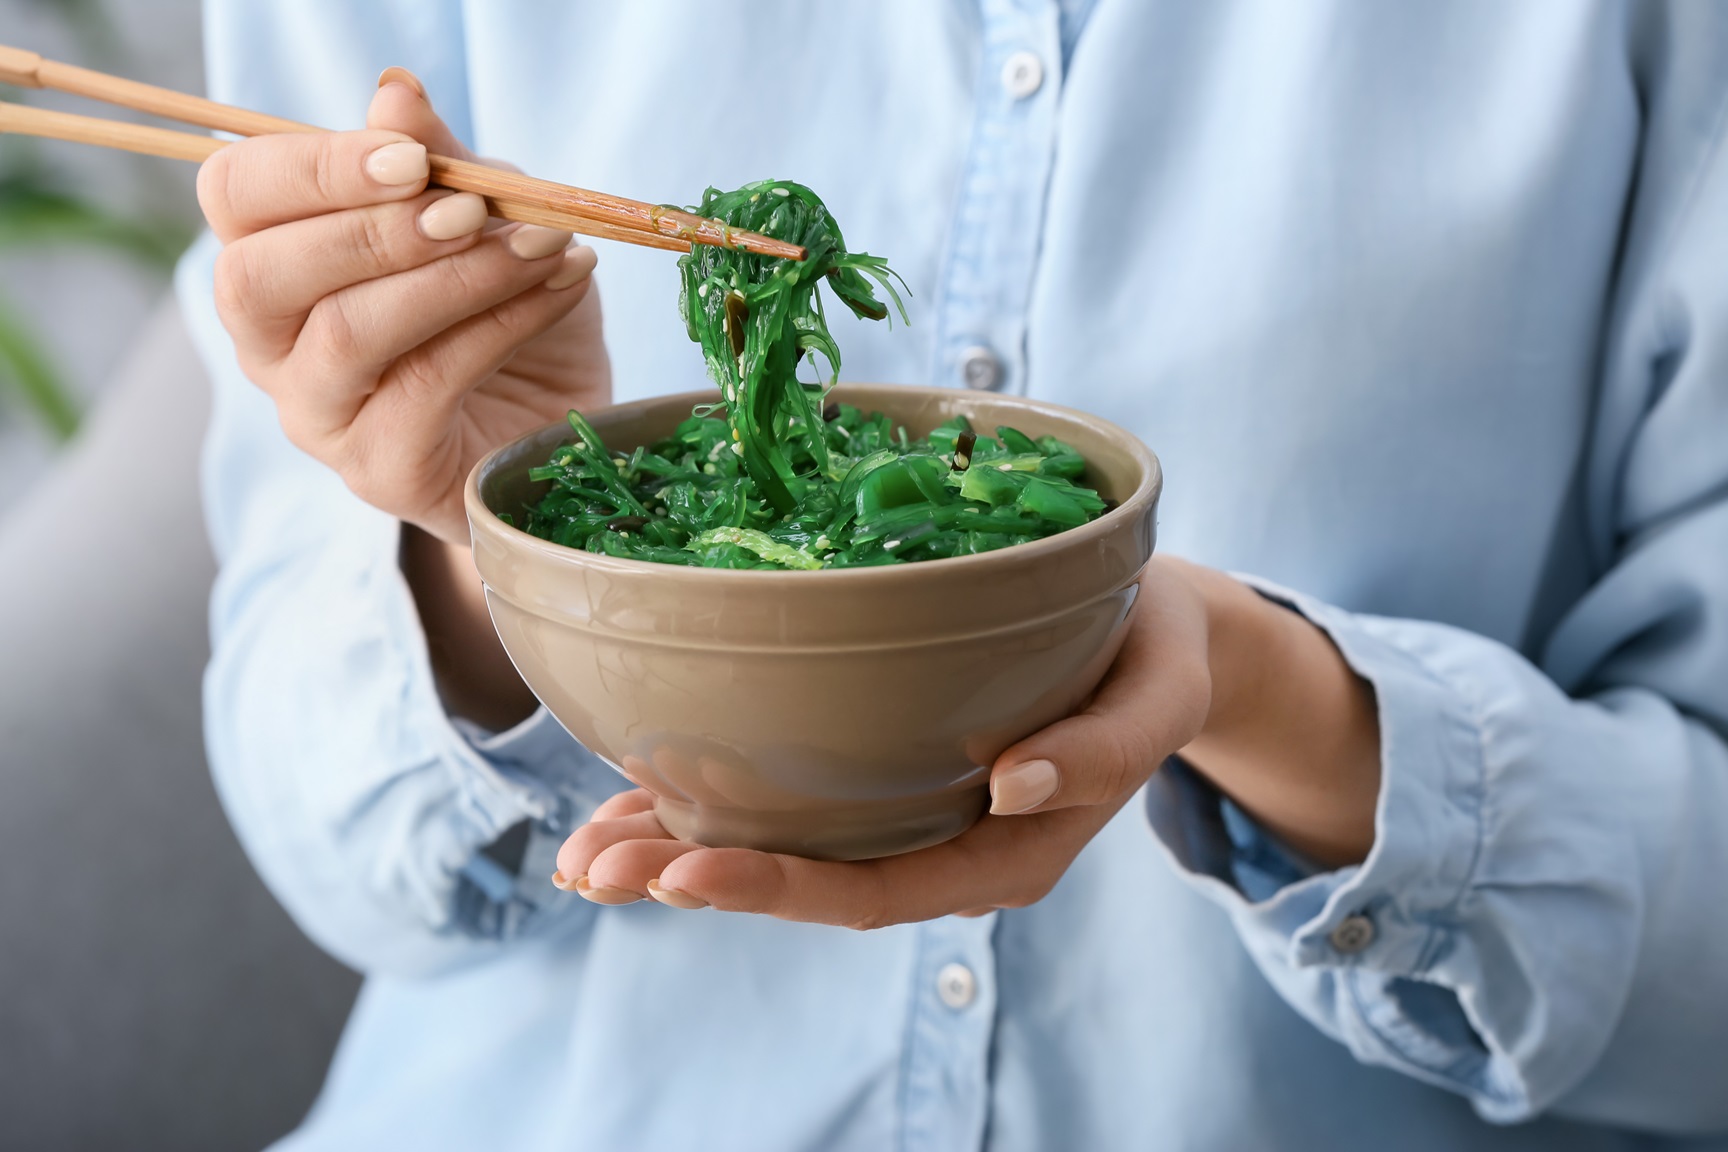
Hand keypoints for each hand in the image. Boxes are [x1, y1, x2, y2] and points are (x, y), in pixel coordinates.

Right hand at [199, 69, 610, 545]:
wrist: (561, 420)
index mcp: (271, 260)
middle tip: (474, 210)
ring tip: (542, 244)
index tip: (413, 160)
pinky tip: (559, 290)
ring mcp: (317, 415)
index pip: (236, 196)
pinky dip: (502, 326)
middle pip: (262, 275)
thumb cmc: (505, 309)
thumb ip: (433, 160)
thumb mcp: (483, 217)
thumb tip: (394, 94)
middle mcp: (270, 344)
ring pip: (350, 332)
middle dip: (374, 230)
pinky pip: (426, 387)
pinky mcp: (380, 470)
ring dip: (457, 277)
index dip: (315, 169)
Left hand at [552, 556, 1379, 927]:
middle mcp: (940, 844)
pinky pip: (793, 793)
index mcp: (1003, 854)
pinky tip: (637, 789)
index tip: (684, 870)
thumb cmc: (1157, 660)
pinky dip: (713, 792)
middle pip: (804, 879)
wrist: (1159, 636)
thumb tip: (1009, 785)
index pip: (873, 890)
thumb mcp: (1157, 697)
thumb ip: (1101, 751)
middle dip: (692, 873)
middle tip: (591, 866)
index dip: (776, 886)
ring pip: (784, 842)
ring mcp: (907, 810)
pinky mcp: (886, 764)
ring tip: (583, 850)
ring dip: (679, 843)